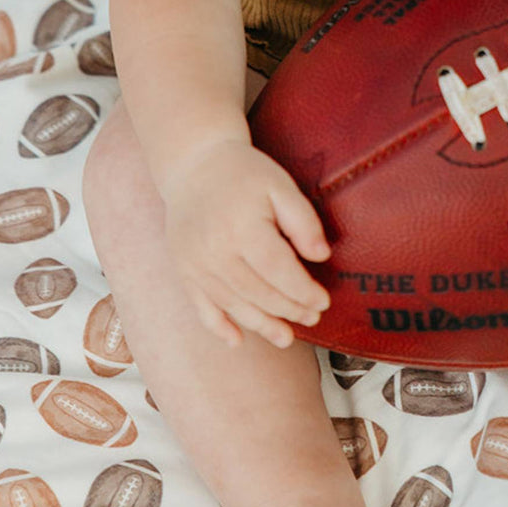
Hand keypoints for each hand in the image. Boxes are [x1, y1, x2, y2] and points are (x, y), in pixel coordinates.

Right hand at [159, 140, 330, 348]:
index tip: (324, 301)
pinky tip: (237, 341)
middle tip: (312, 318)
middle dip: (289, 310)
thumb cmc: (245, 174)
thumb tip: (321, 256)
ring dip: (261, 325)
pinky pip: (201, 307)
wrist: (194, 165)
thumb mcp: (281, 186)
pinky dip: (219, 327)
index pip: (280, 272)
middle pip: (259, 293)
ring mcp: (195, 265)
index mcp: (242, 229)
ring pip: (233, 305)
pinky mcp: (183, 270)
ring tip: (286, 338)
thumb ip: (303, 221)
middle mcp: (214, 252)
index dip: (304, 291)